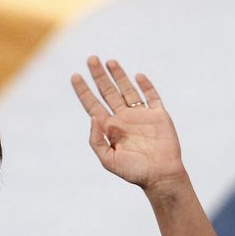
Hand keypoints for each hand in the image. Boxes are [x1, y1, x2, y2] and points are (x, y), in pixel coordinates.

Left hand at [71, 56, 185, 192]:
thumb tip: (92, 117)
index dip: (83, 91)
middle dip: (99, 76)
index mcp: (109, 129)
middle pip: (108, 92)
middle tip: (91, 59)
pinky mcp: (158, 114)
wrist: (159, 175)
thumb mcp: (107, 160)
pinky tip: (137, 76)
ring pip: (127, 89)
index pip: (93, 105)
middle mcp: (123, 119)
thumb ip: (97, 140)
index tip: (75, 76)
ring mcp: (141, 115)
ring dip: (119, 75)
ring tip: (109, 61)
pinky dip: (145, 85)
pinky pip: (151, 95)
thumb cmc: (133, 171)